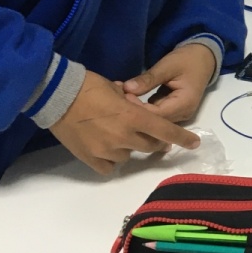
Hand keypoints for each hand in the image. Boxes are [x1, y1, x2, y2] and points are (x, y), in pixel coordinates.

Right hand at [49, 69, 200, 175]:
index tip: (194, 143)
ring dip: (129, 148)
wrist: (56, 96)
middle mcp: (123, 137)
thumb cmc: (88, 85)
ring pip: (128, 156)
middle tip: (154, 138)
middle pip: (150, 146)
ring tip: (118, 136)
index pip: (165, 131)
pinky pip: (109, 167)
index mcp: (133, 117)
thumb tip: (135, 106)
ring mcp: (106, 150)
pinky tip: (106, 150)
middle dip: (155, 142)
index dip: (182, 138)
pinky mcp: (90, 158)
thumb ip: (131, 102)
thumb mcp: (116, 88)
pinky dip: (111, 159)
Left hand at [123, 42, 216, 122]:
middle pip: (156, 122)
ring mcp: (179, 115)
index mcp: (184, 103)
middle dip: (137, 113)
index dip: (139, 109)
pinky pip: (156, 114)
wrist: (203, 58)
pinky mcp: (173, 111)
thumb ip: (148, 79)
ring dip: (140, 111)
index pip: (157, 115)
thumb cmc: (186, 60)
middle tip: (119, 99)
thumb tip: (126, 89)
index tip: (124, 96)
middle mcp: (183, 115)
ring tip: (123, 100)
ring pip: (155, 120)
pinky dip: (145, 108)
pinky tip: (132, 100)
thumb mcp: (167, 66)